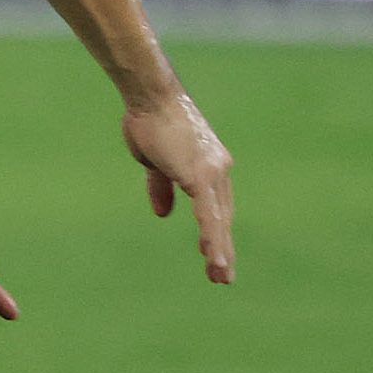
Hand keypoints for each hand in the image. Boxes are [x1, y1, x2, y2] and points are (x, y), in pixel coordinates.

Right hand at [122, 94, 234, 282]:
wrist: (150, 96)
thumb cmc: (149, 120)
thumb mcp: (155, 160)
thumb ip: (162, 186)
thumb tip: (163, 213)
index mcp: (209, 163)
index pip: (215, 203)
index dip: (214, 228)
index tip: (211, 251)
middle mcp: (218, 168)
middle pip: (222, 215)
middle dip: (222, 246)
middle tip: (222, 275)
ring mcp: (212, 172)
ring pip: (218, 220)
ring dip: (219, 250)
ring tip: (220, 276)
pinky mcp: (201, 176)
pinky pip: (208, 216)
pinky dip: (212, 239)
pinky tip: (213, 258)